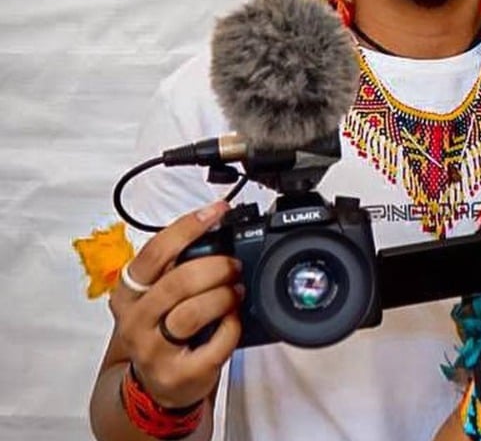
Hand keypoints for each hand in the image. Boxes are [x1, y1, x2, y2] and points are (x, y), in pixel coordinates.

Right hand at [107, 201, 242, 407]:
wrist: (155, 384)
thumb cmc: (161, 329)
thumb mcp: (157, 295)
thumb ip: (176, 266)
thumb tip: (216, 225)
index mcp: (127, 292)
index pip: (155, 252)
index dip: (189, 227)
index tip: (217, 211)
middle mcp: (134, 320)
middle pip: (178, 282)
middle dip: (216, 267)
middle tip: (234, 266)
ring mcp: (153, 350)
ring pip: (193, 312)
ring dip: (224, 296)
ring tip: (236, 292)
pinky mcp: (177, 374)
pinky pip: (214, 344)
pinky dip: (232, 327)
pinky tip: (233, 320)